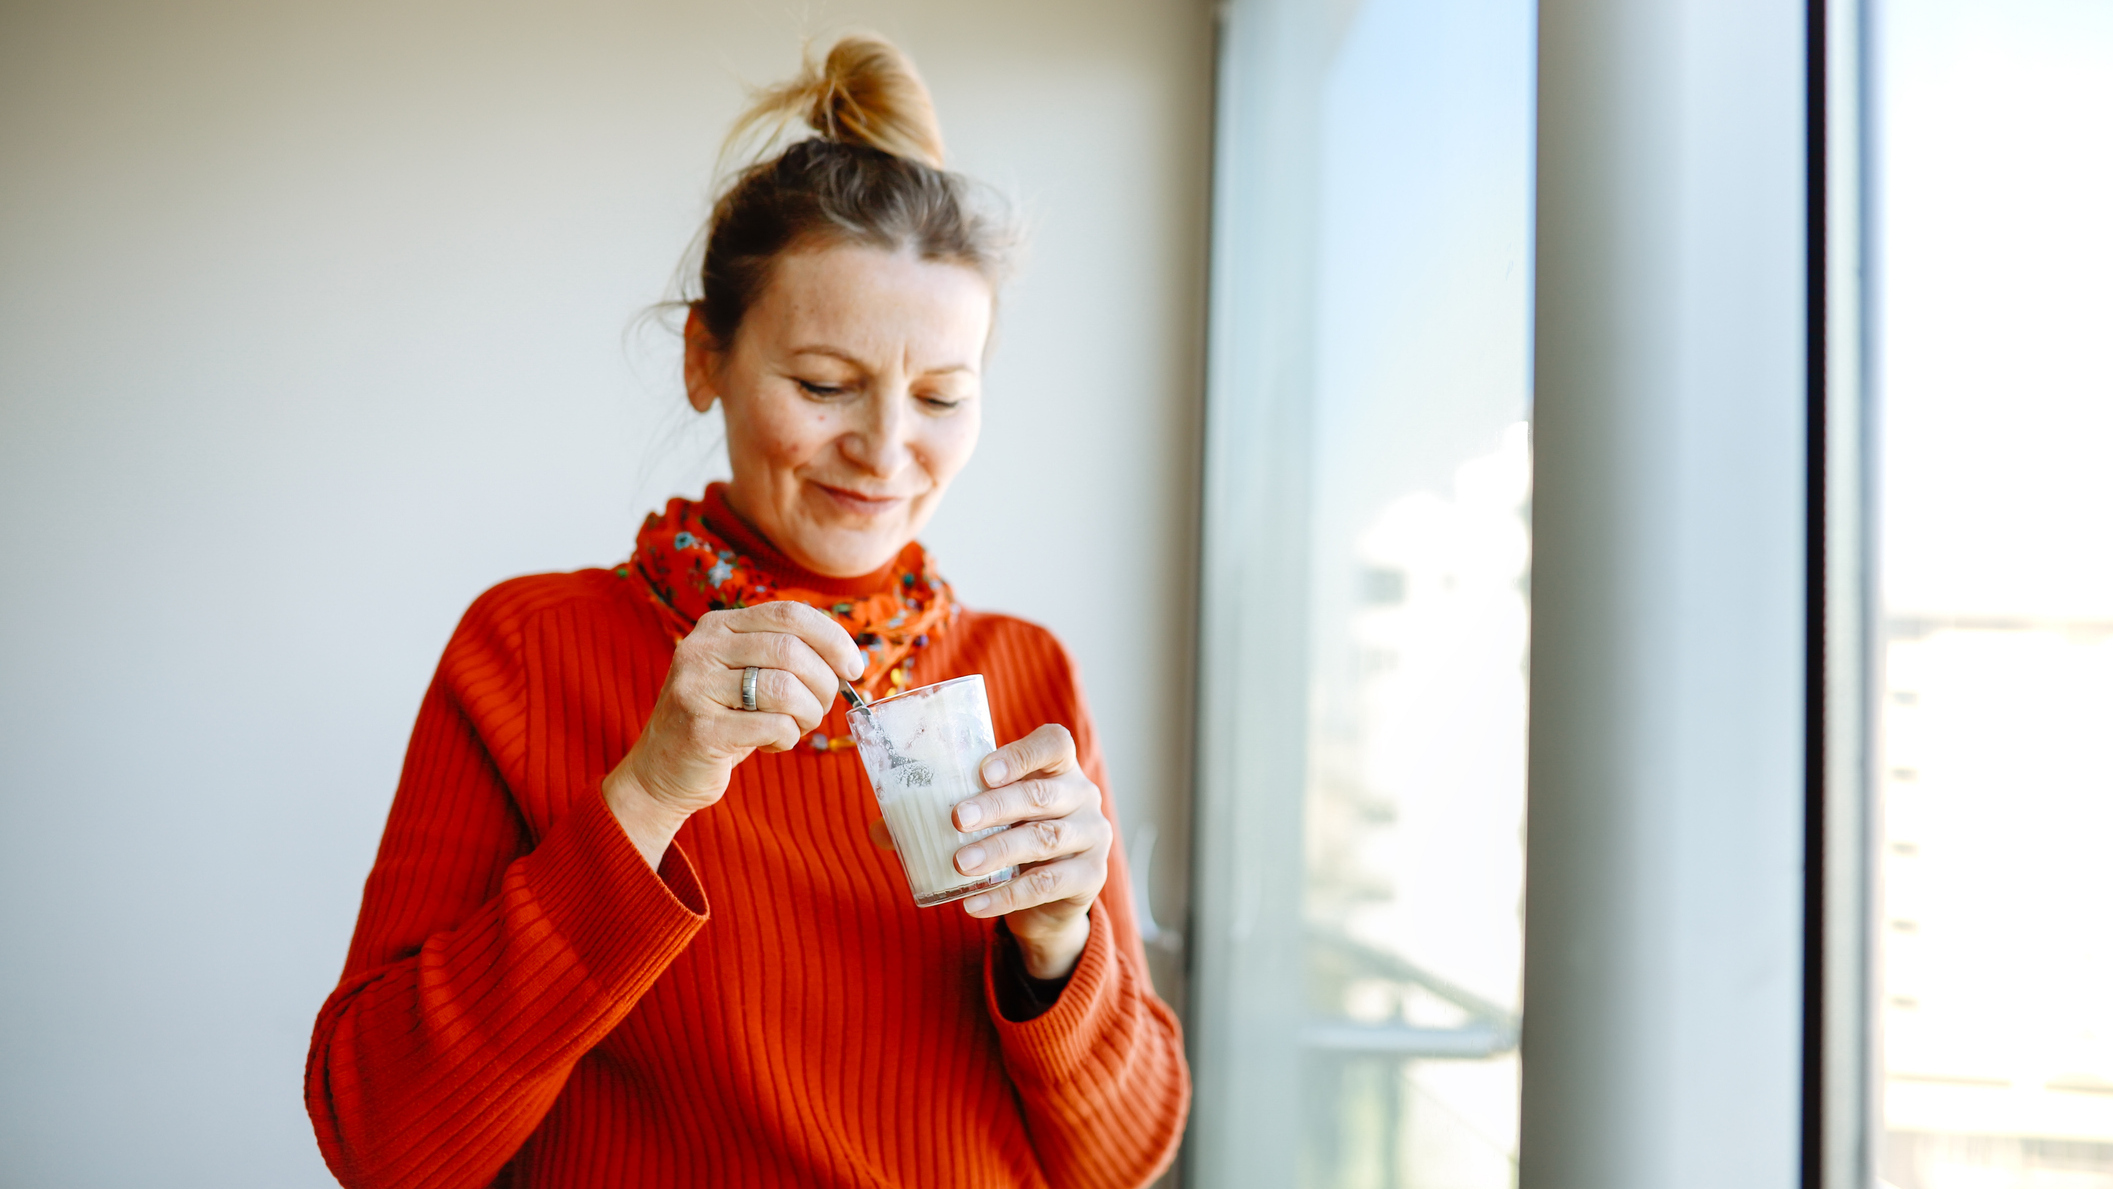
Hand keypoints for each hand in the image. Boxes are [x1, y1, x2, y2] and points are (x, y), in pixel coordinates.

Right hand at [603, 602, 863, 866]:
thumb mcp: (747, 674)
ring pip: (786, 688)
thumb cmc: (723, 720)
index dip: (832, 638)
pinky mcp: (701, 729)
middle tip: (823, 708)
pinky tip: (772, 743)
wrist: (664, 771)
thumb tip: (850, 659)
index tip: (854, 667)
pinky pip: (773, 726)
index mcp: (717, 625)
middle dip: (824, 683)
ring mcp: (696, 687)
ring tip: (797, 727)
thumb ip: (786, 655)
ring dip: (808, 714)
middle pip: (792, 651)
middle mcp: (701, 648)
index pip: (790, 614)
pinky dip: (787, 738)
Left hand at [951, 724, 1110, 980]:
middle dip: (996, 806)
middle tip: (956, 818)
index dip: (1022, 754)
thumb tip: (879, 827)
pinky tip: (974, 902)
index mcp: (1059, 767)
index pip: (1055, 744)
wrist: (1049, 897)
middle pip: (1042, 794)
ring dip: (998, 850)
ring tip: (960, 863)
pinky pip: (1047, 885)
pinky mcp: (1090, 877)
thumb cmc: (1012, 837)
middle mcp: (1083, 796)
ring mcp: (1092, 836)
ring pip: (1044, 839)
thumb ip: (941, 815)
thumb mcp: (987, 819)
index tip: (983, 770)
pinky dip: (1007, 894)